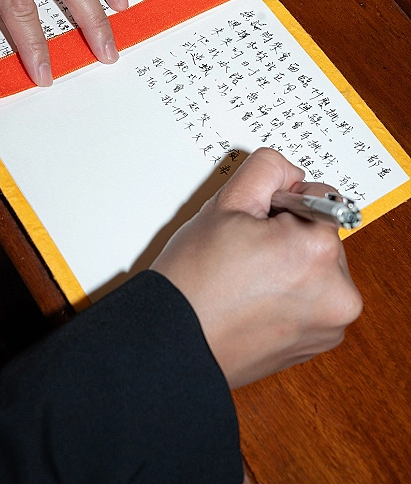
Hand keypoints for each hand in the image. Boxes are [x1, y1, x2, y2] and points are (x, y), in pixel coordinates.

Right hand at [151, 148, 362, 388]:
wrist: (175, 342)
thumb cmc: (194, 280)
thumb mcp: (225, 204)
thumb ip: (267, 170)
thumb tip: (292, 173)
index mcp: (318, 251)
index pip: (318, 200)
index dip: (279, 207)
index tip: (252, 229)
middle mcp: (338, 292)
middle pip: (320, 235)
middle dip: (288, 237)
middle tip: (244, 256)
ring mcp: (331, 324)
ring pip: (317, 268)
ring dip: (292, 267)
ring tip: (247, 282)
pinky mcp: (320, 343)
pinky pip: (314, 300)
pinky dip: (291, 296)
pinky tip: (255, 303)